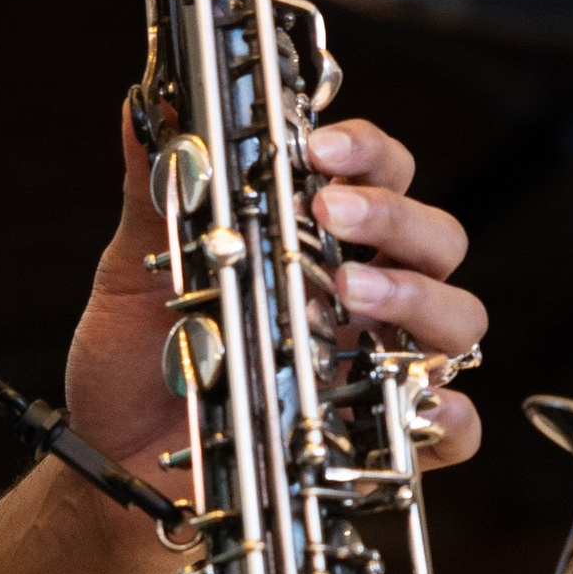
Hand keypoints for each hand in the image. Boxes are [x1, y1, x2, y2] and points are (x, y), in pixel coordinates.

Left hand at [61, 103, 485, 508]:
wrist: (113, 462)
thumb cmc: (136, 366)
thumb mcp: (133, 272)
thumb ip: (156, 193)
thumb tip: (146, 111)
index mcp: (315, 245)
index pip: (379, 177)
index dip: (366, 151)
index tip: (319, 146)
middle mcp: (359, 300)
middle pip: (436, 236)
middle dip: (394, 214)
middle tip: (330, 212)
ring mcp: (376, 368)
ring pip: (459, 318)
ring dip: (417, 295)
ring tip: (351, 292)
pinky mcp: (376, 442)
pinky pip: (452, 429)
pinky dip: (449, 415)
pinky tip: (417, 401)